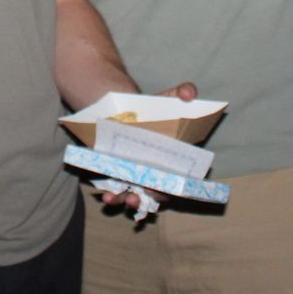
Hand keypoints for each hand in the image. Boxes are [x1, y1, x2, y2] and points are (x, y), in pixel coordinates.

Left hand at [100, 81, 197, 210]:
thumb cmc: (152, 108)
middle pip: (155, 195)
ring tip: (113, 200)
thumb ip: (184, 91)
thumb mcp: (169, 97)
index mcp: (174, 161)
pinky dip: (112, 197)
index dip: (171, 189)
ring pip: (134, 197)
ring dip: (125, 202)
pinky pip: (117, 192)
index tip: (159, 189)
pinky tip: (105, 196)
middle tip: (135, 198)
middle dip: (145, 199)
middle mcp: (156, 173)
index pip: (177, 182)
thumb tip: (188, 93)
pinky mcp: (118, 176)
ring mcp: (136, 176)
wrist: (121, 107)